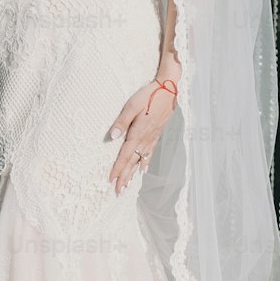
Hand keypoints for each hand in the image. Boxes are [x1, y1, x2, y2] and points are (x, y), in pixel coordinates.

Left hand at [108, 63, 180, 194]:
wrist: (168, 89)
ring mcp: (153, 137)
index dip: (118, 168)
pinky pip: (150, 153)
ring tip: (127, 185)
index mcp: (138, 133)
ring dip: (133, 173)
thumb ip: (122, 121)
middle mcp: (146, 139)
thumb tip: (112, 137)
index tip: (111, 181)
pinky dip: (145, 163)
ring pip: (141, 160)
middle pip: (133, 162)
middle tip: (118, 192)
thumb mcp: (132, 105)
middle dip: (125, 177)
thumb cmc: (148, 94)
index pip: (125, 155)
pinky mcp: (157, 133)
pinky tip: (143, 170)